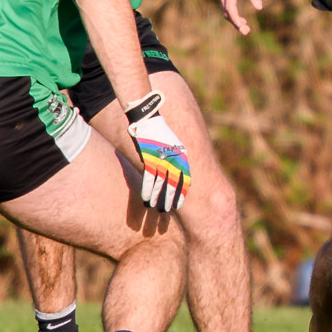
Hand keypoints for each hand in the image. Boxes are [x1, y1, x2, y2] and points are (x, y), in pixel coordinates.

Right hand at [125, 92, 189, 211]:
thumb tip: (174, 166)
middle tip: (168, 215)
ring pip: (162, 186)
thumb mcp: (172, 142)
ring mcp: (162, 160)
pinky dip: (148, 191)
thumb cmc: (159, 129)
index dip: (181, 194)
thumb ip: (174, 155)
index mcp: (181, 156)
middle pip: (174, 186)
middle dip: (171, 201)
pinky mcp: (150, 159)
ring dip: (159, 200)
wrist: (149, 116)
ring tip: (158, 212)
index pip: (184, 180)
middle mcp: (174, 159)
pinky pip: (150, 180)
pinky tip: (147, 201)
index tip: (179, 206)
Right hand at [218, 0, 262, 34]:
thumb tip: (259, 8)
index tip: (242, 27)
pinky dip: (233, 15)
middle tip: (247, 31)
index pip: (230, 9)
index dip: (236, 19)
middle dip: (236, 23)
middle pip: (227, 13)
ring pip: (226, 12)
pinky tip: (243, 20)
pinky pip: (227, 8)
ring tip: (246, 27)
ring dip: (234, 20)